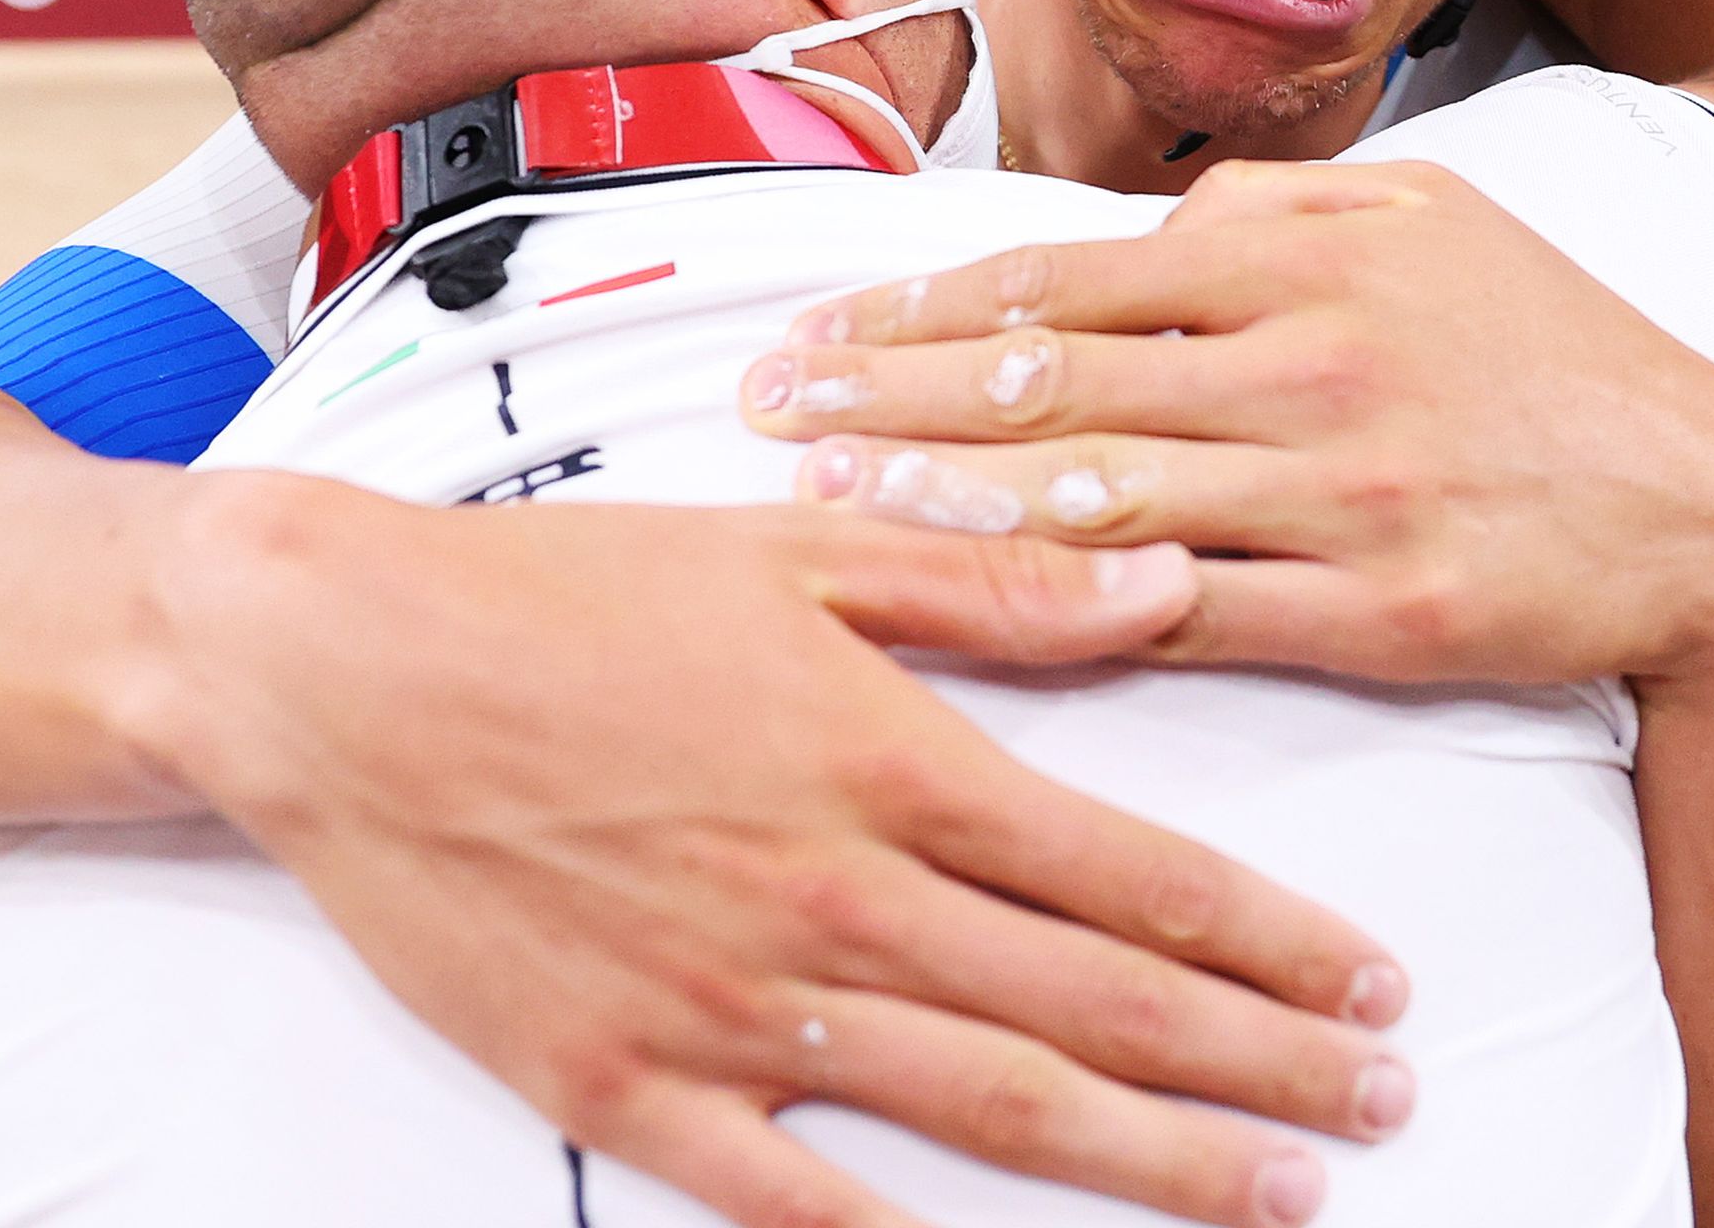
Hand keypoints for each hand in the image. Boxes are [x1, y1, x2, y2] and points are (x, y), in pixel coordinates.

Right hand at [130, 479, 1412, 1227]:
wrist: (335, 670)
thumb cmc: (557, 596)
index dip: (1270, 941)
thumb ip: (993, 585)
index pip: (1129, 872)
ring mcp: (732, 1007)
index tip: (1369, 983)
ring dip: (1150, 1158)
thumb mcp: (793, 551)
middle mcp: (833, 896)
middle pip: (1095, 1006)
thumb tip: (1163, 589)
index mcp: (886, 757)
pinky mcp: (627, 1086)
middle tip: (1378, 1108)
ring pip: (987, 1106)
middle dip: (1259, 1068)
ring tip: (1274, 1195)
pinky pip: (793, 1199)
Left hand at [740, 159, 1713, 692]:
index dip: (921, 305)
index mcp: (1310, 258)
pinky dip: (1073, 608)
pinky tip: (977, 604)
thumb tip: (1134, 220)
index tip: (813, 330)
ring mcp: (1344, 492)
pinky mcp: (1377, 610)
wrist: (1711, 509)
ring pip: (1100, 493)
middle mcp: (1313, 362)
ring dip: (944, 495)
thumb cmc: (1554, 360)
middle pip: (1053, 377)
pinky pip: (1195, 608)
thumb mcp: (1438, 221)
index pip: (1068, 276)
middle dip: (885, 393)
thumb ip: (1277, 207)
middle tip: (756, 413)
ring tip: (822, 501)